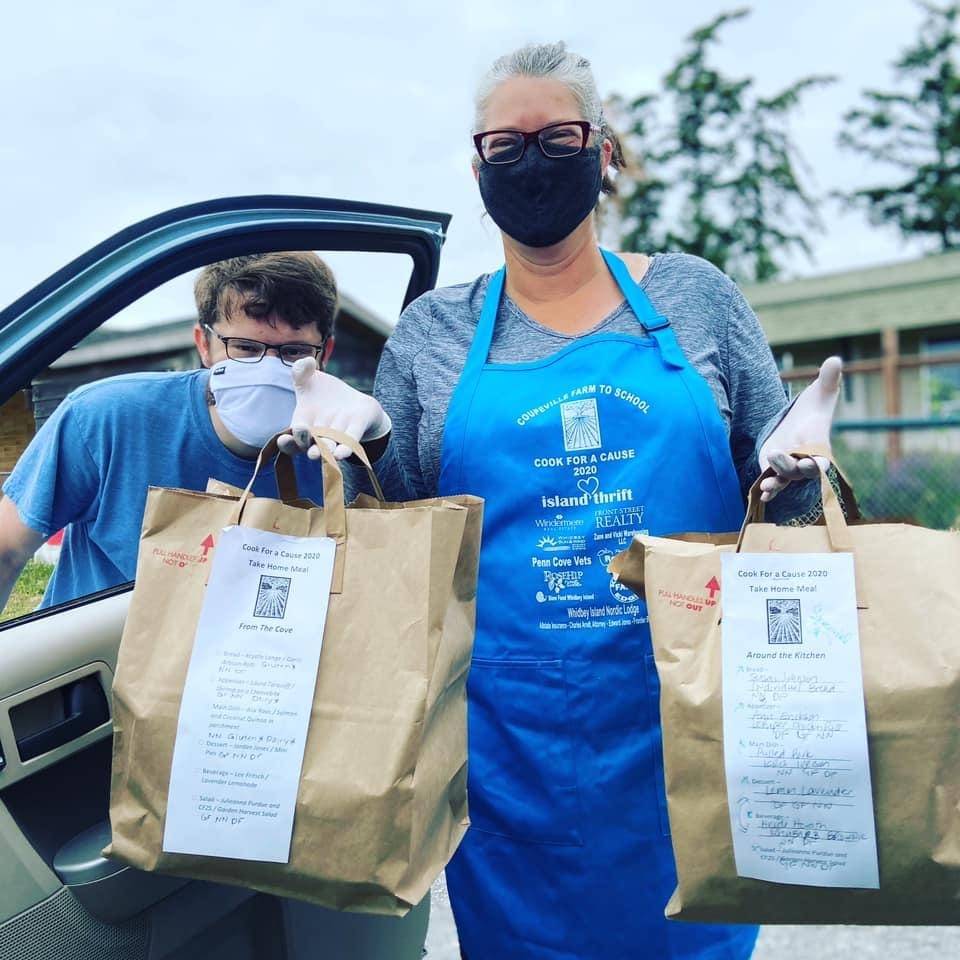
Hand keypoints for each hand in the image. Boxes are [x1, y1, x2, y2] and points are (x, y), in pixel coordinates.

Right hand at [276, 357, 390, 460]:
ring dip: (328, 451)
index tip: (284, 439)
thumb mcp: (310, 380)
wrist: (355, 402)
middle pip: (310, 445)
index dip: (286, 442)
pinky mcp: (355, 431)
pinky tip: (343, 453)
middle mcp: (318, 436)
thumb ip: (301, 372)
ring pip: (330, 446)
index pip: (291, 440)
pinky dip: (346, 448)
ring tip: (329, 454)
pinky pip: (350, 442)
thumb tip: (306, 361)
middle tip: (310, 450)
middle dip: (310, 446)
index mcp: (303, 425)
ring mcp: (337, 435)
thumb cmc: (325, 395)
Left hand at [758, 356, 841, 501]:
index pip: (822, 458)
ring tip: (767, 485)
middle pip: (799, 471)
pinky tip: (762, 495)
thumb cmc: (813, 408)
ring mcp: (789, 466)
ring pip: (784, 479)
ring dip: (776, 483)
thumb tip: (835, 360)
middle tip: (778, 456)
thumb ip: (828, 380)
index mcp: (817, 444)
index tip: (813, 463)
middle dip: (791, 468)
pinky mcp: (773, 468)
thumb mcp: (819, 392)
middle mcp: (804, 459)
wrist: (797, 421)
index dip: (818, 463)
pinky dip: (769, 490)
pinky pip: (773, 482)